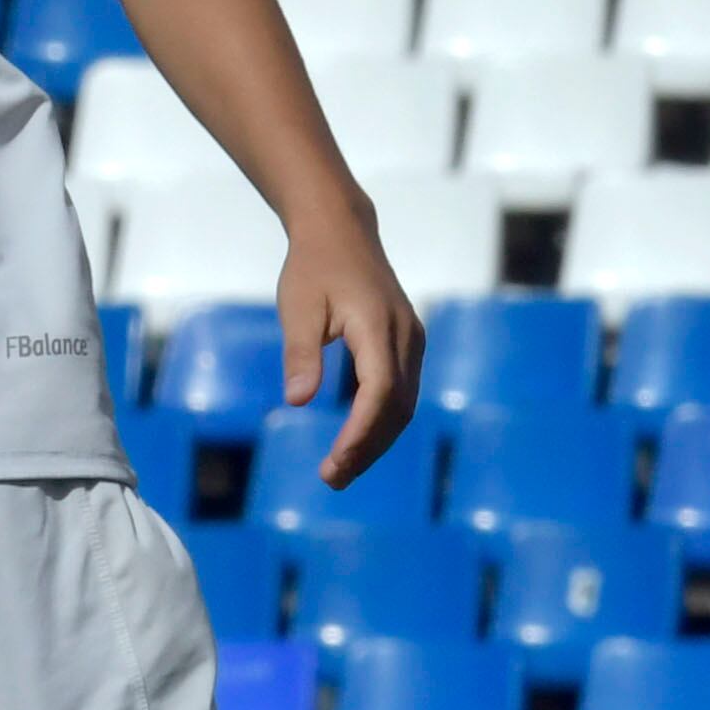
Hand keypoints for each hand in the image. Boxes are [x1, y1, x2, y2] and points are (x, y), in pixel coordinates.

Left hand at [279, 202, 423, 490]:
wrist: (341, 230)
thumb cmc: (313, 266)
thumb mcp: (297, 307)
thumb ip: (301, 353)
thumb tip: (297, 401)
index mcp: (376, 324)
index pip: (379, 392)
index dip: (360, 432)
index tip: (334, 462)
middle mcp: (405, 335)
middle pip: (397, 406)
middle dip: (368, 448)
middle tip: (332, 479)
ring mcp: (412, 339)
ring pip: (404, 404)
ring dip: (378, 440)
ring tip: (342, 470)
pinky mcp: (409, 342)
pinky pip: (403, 391)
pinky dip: (384, 421)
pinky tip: (358, 440)